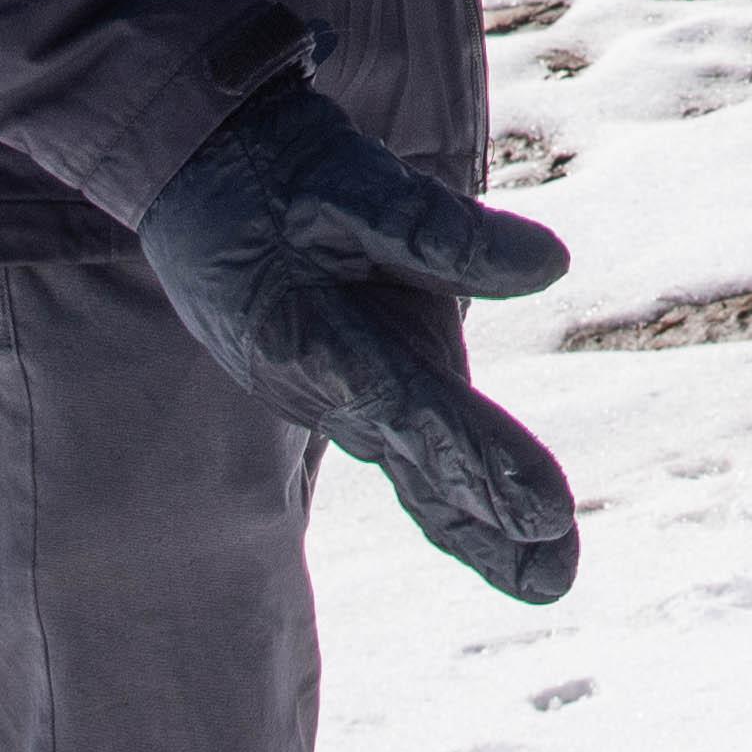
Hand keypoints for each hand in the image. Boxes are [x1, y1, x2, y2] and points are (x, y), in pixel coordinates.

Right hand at [139, 72, 582, 600]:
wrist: (193, 173)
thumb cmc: (267, 171)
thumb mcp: (343, 179)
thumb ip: (437, 228)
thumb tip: (551, 265)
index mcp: (313, 343)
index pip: (414, 411)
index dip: (480, 461)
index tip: (546, 510)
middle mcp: (327, 387)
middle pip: (419, 469)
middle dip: (489, 525)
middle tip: (558, 579)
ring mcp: (342, 391)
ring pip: (416, 474)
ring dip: (480, 528)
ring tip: (552, 577)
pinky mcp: (358, 380)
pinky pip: (411, 448)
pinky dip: (455, 495)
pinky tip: (508, 535)